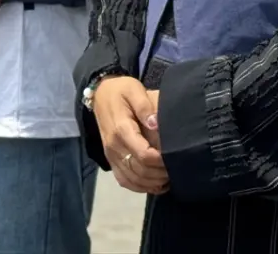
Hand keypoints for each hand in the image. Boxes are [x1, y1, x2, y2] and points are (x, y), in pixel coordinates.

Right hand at [91, 76, 168, 194]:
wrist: (100, 95)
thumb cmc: (121, 91)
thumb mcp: (134, 90)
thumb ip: (145, 105)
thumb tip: (155, 123)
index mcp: (121, 130)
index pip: (143, 155)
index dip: (161, 161)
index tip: (175, 157)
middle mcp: (114, 147)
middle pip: (139, 170)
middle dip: (160, 173)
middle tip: (177, 168)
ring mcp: (111, 156)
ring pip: (132, 179)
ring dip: (152, 183)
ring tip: (169, 178)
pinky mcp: (111, 160)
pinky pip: (124, 180)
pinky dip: (140, 187)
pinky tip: (155, 185)